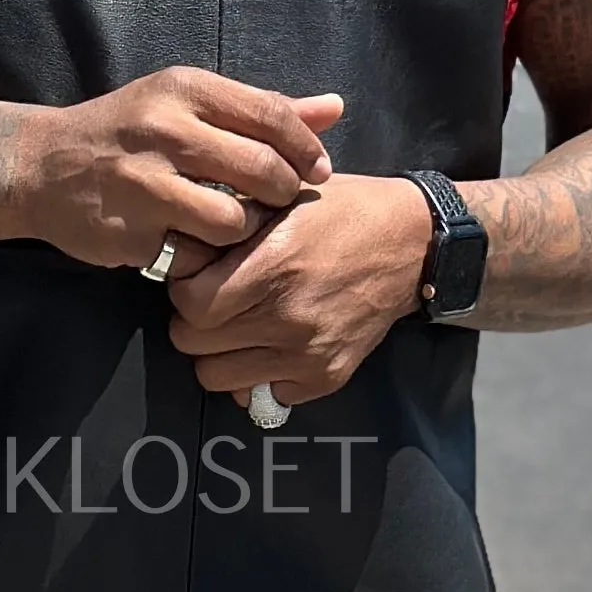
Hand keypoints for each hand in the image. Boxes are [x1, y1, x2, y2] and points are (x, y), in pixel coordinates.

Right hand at [14, 70, 339, 270]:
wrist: (43, 166)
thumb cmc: (129, 131)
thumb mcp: (188, 104)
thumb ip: (262, 109)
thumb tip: (335, 107)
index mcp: (186, 89)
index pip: (272, 114)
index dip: (306, 148)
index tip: (317, 172)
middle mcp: (165, 129)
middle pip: (263, 169)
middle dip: (284, 193)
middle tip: (280, 203)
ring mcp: (145, 182)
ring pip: (234, 219)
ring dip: (244, 231)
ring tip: (233, 225)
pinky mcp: (131, 230)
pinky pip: (194, 254)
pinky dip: (203, 256)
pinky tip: (194, 243)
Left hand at [164, 172, 434, 407]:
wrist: (412, 244)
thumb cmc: (341, 212)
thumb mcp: (281, 197)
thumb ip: (229, 225)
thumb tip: (179, 249)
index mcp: (272, 267)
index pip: (190, 305)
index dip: (185, 291)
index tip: (198, 279)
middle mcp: (287, 317)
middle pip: (194, 344)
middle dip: (195, 322)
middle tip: (215, 303)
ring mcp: (306, 354)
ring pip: (217, 377)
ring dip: (219, 354)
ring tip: (238, 328)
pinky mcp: (325, 377)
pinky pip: (260, 395)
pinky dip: (256, 375)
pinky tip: (271, 345)